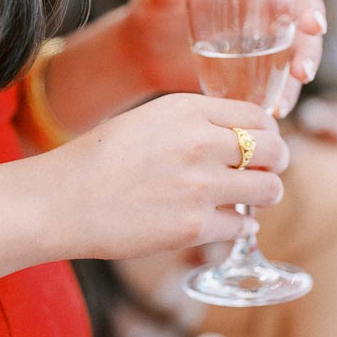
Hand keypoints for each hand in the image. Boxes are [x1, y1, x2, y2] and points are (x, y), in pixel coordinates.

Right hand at [42, 92, 289, 261]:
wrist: (61, 200)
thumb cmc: (100, 159)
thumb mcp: (149, 120)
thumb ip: (195, 123)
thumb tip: (240, 137)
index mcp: (187, 109)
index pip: (258, 116)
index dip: (267, 132)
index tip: (262, 144)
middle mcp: (200, 143)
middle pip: (274, 149)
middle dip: (275, 162)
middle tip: (264, 172)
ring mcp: (199, 186)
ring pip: (269, 189)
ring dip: (264, 195)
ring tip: (247, 198)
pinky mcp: (193, 226)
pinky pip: (243, 226)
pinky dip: (240, 226)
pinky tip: (228, 222)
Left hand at [117, 0, 336, 116]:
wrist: (146, 57)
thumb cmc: (149, 17)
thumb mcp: (152, 1)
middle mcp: (259, 3)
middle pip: (300, 4)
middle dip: (312, 17)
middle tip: (313, 34)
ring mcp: (263, 36)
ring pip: (299, 43)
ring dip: (306, 58)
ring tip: (300, 78)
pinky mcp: (259, 66)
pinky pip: (283, 77)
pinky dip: (286, 91)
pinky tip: (277, 108)